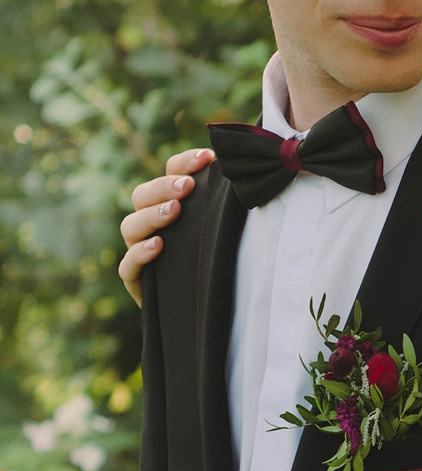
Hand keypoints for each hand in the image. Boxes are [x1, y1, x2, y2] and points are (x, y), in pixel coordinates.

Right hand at [118, 146, 214, 304]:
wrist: (211, 311)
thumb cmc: (223, 264)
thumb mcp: (229, 232)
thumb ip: (229, 207)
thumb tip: (246, 177)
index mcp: (172, 204)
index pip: (170, 174)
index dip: (183, 163)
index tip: (207, 159)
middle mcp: (151, 224)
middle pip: (142, 195)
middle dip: (164, 187)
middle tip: (188, 187)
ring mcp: (140, 252)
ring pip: (130, 226)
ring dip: (152, 216)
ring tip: (175, 212)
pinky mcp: (138, 282)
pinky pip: (127, 266)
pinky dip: (140, 253)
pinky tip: (159, 246)